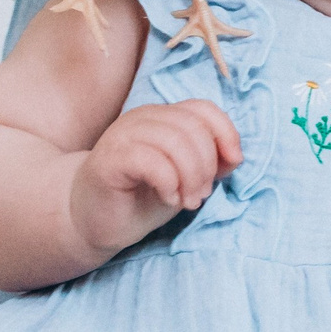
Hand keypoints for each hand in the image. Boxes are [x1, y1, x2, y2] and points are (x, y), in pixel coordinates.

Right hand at [70, 99, 242, 253]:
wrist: (94, 222)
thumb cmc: (140, 198)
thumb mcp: (186, 178)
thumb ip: (210, 163)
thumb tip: (235, 156)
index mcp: (162, 117)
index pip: (204, 109)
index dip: (226, 133)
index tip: (232, 164)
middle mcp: (142, 118)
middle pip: (193, 128)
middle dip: (207, 166)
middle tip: (200, 195)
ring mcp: (123, 135)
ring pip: (175, 141)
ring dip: (191, 177)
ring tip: (187, 201)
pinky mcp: (109, 158)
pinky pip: (151, 160)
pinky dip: (169, 182)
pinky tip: (168, 198)